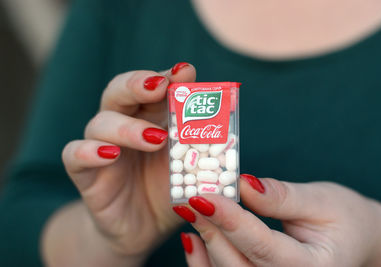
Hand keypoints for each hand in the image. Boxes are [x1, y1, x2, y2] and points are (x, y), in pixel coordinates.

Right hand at [43, 62, 194, 265]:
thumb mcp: (191, 167)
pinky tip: (110, 155)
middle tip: (158, 87)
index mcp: (151, 119)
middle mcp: (123, 126)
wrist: (145, 228)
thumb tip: (226, 123)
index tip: (184, 72)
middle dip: (138, 85)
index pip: (152, 88)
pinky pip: (75, 155)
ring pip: (100, 123)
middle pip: (119, 93)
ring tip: (155, 139)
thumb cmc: (171, 191)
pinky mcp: (84, 174)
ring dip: (127, 127)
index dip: (166, 78)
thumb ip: (202, 144)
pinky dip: (89, 151)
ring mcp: (102, 148)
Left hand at [174, 175, 380, 266]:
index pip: (263, 246)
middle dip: (211, 230)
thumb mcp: (321, 200)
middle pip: (239, 265)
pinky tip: (192, 239)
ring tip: (189, 212)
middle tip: (189, 198)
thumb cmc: (344, 218)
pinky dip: (204, 262)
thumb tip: (243, 184)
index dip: (230, 221)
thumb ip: (282, 197)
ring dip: (205, 245)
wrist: (357, 239)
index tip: (204, 196)